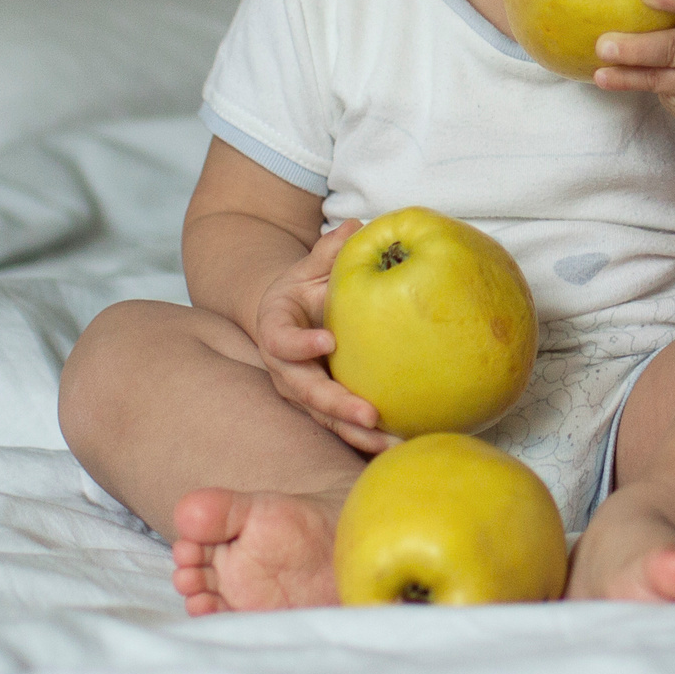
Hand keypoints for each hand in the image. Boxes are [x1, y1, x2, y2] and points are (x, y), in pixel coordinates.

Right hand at [248, 218, 391, 452]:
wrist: (287, 316)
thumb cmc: (303, 288)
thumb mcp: (309, 266)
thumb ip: (328, 251)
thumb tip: (355, 226)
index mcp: (276, 329)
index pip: (282, 339)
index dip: (301, 343)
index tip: (328, 341)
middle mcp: (283, 368)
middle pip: (305, 392)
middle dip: (337, 406)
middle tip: (369, 415)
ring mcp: (301, 392)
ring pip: (324, 419)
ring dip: (356, 435)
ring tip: (391, 445)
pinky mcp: (321, 408)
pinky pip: (341, 428)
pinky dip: (366, 440)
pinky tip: (398, 448)